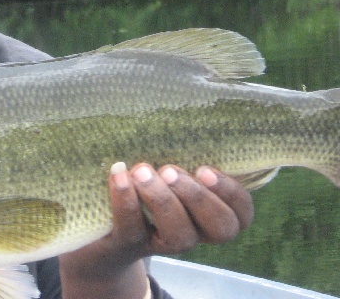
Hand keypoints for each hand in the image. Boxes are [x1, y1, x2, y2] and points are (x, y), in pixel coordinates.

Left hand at [58, 163, 252, 297]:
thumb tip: (195, 95)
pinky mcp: (128, 244)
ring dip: (163, 200)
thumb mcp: (167, 163)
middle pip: (220, 229)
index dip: (232, 193)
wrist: (97, 226)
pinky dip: (126, 201)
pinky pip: (133, 230)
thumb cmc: (144, 178)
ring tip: (142, 171)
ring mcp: (162, 242)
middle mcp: (194, 231)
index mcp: (211, 210)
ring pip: (180, 236)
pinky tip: (119, 175)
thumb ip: (185, 145)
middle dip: (199, 198)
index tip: (204, 167)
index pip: (242, 213)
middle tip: (171, 170)